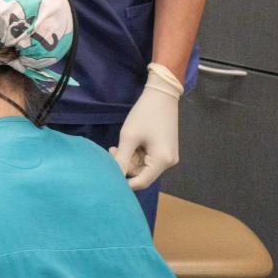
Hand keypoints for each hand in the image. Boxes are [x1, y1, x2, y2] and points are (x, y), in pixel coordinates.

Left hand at [111, 63, 182, 190]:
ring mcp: (168, 156)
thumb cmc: (144, 115)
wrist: (161, 95)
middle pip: (142, 174)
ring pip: (143, 166)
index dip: (124, 182)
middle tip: (113, 150)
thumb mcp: (129, 137)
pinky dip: (136, 153)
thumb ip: (121, 159)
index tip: (108, 175)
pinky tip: (129, 143)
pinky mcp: (165, 150)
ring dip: (129, 158)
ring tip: (119, 144)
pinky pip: (147, 158)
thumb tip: (114, 177)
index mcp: (162, 161)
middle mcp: (168, 163)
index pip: (142, 182)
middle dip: (125, 164)